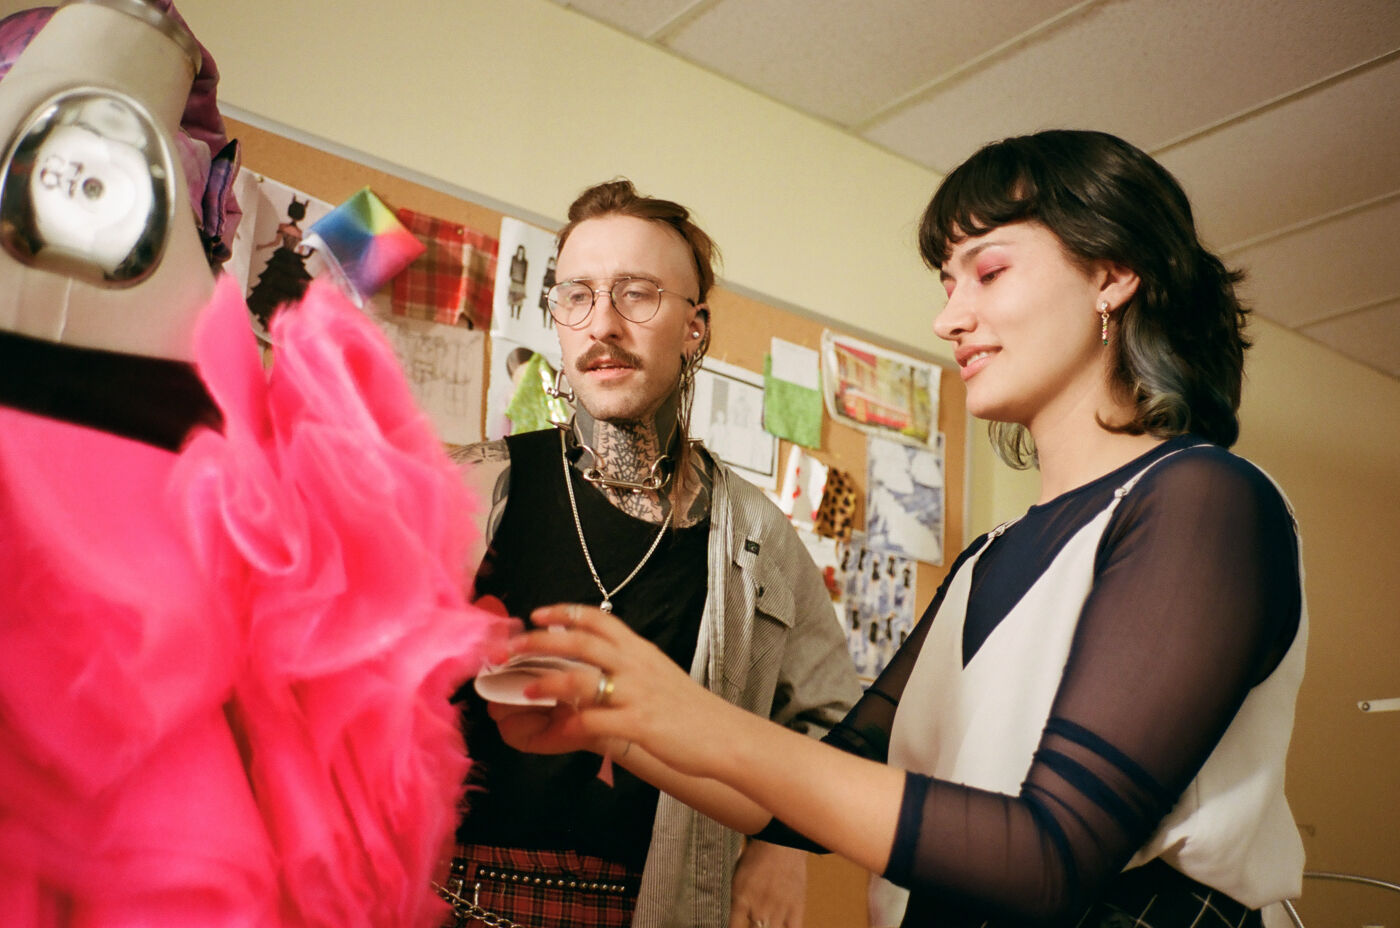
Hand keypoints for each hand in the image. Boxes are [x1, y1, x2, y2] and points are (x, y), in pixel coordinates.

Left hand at [506, 603, 742, 778]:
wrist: (724, 735)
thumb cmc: (689, 709)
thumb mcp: (658, 674)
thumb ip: (629, 665)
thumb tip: (598, 663)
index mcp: (639, 650)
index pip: (598, 618)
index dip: (564, 612)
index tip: (537, 614)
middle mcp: (636, 665)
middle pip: (581, 641)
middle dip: (541, 642)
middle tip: (512, 647)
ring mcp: (636, 693)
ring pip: (582, 679)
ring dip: (549, 682)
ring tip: (526, 689)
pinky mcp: (639, 723)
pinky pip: (595, 721)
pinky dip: (571, 725)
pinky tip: (555, 730)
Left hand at [729, 840, 806, 927]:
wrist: (782, 843)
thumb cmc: (757, 855)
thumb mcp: (737, 875)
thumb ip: (735, 898)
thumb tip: (730, 913)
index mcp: (740, 898)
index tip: (737, 927)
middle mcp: (758, 908)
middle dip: (754, 927)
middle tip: (756, 920)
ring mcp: (778, 910)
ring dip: (769, 927)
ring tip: (768, 922)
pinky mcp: (796, 908)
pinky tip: (782, 925)